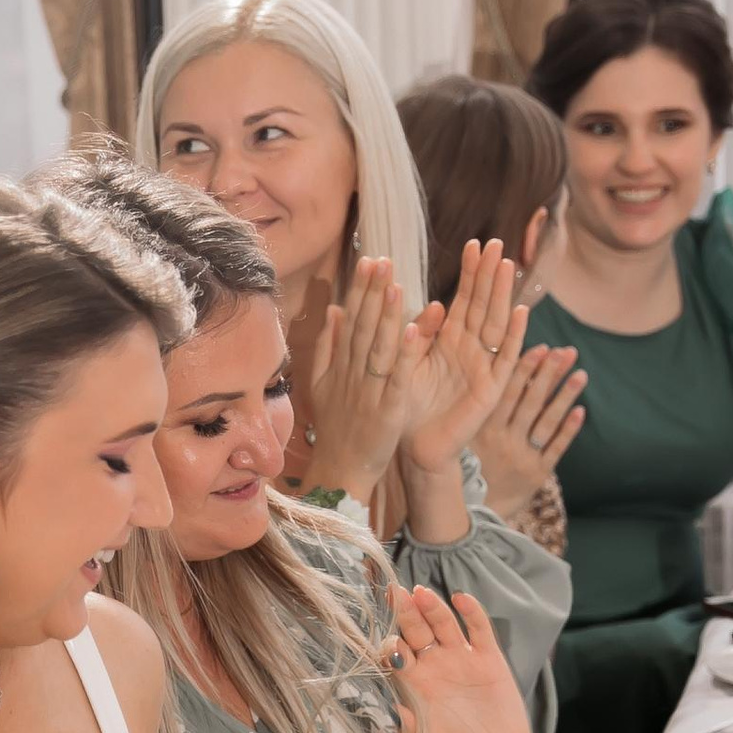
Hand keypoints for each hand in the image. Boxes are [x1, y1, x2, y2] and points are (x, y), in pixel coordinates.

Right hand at [301, 257, 418, 497]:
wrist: (340, 471)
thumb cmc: (336, 429)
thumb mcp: (322, 386)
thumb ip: (328, 348)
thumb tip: (334, 311)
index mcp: (341, 366)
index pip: (352, 321)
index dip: (361, 290)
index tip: (370, 261)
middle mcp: (353, 374)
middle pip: (364, 327)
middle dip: (372, 293)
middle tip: (382, 261)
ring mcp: (370, 391)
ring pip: (378, 348)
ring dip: (386, 315)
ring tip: (394, 284)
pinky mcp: (387, 410)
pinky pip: (396, 379)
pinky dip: (402, 355)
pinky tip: (409, 331)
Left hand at [387, 582, 535, 732]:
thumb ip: (399, 727)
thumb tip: (374, 709)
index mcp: (411, 684)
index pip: (393, 654)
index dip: (386, 644)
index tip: (380, 640)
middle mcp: (433, 666)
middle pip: (414, 631)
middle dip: (403, 613)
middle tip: (393, 593)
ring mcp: (461, 659)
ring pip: (442, 624)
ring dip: (432, 608)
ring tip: (421, 594)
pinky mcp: (489, 659)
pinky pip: (479, 629)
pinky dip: (471, 612)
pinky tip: (460, 598)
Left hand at [398, 242, 524, 475]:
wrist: (416, 446)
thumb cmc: (410, 405)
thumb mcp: (408, 362)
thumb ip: (417, 334)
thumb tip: (426, 301)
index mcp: (450, 340)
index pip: (463, 299)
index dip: (470, 273)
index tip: (475, 243)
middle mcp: (470, 350)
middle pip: (483, 305)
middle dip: (489, 275)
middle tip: (496, 243)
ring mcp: (483, 368)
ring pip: (495, 324)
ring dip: (502, 296)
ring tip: (507, 266)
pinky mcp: (490, 390)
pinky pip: (504, 360)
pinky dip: (512, 337)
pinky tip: (520, 312)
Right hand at [472, 342, 586, 520]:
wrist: (471, 515)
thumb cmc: (466, 469)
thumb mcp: (465, 439)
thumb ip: (477, 411)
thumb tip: (489, 374)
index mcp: (484, 429)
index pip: (508, 391)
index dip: (526, 368)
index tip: (542, 347)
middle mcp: (504, 440)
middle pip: (531, 401)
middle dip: (550, 374)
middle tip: (567, 351)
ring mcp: (523, 457)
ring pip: (546, 421)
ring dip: (565, 396)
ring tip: (581, 374)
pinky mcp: (537, 474)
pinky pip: (556, 449)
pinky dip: (569, 430)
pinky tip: (581, 410)